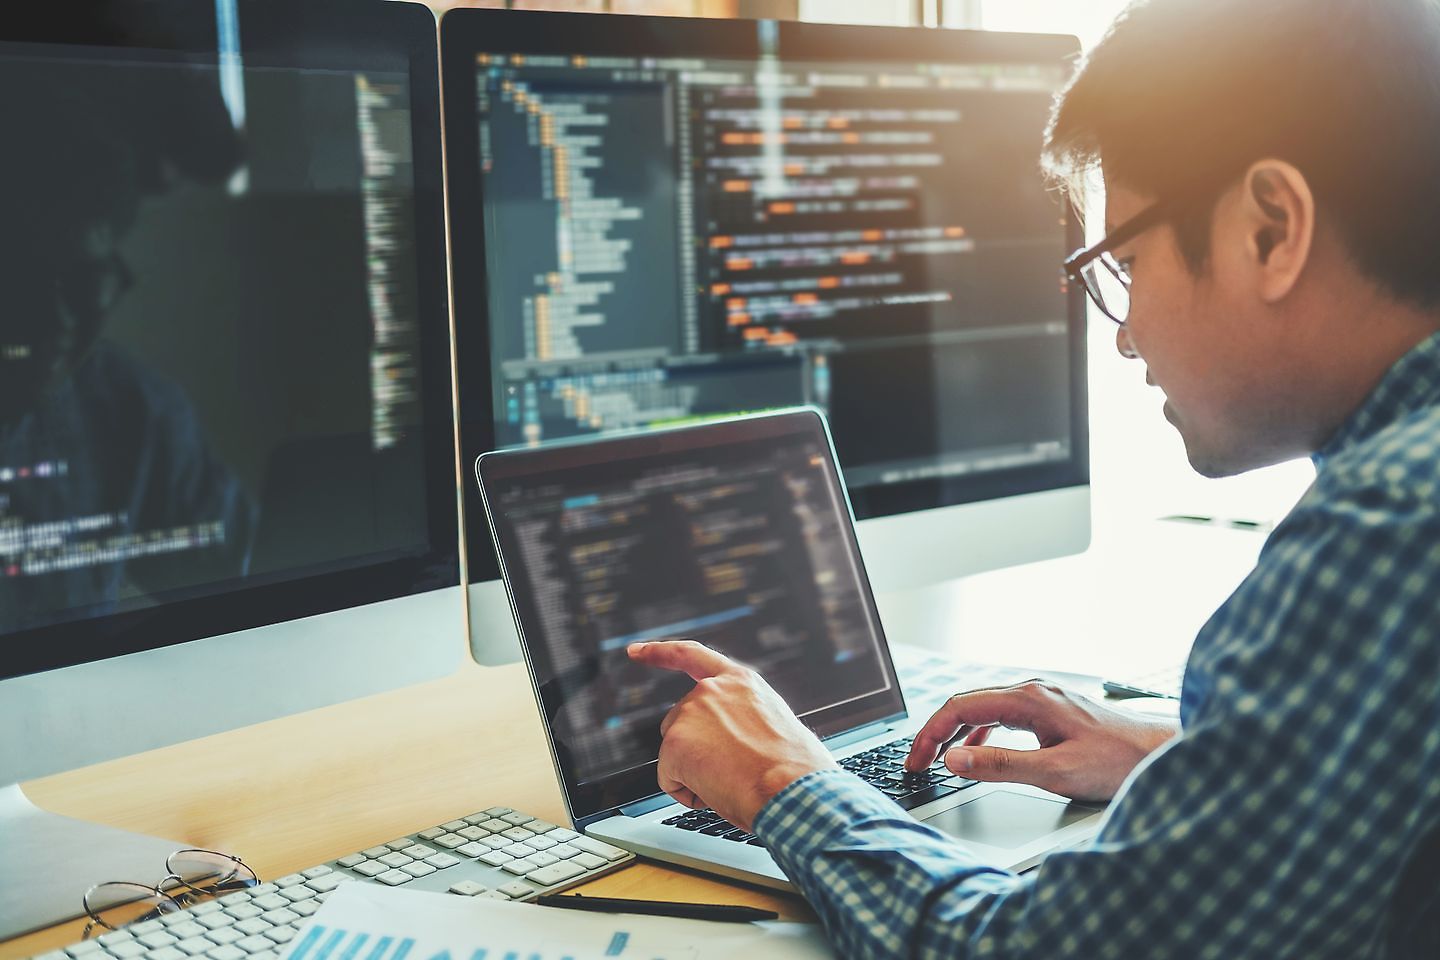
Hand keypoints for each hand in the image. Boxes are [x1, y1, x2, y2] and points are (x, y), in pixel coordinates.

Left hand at [628, 639, 837, 831]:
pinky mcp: (675, 744)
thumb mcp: (774, 725)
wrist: (792, 788)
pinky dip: (687, 793)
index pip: (691, 656)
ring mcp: (690, 714)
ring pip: (674, 754)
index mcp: (740, 682)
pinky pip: (669, 779)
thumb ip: (743, 719)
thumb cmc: (793, 770)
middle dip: (694, 750)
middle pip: (679, 723)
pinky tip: (716, 792)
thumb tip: (731, 743)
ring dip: (694, 772)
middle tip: (733, 772)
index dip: (659, 653)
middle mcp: (711, 691)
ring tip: (733, 781)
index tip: (635, 651)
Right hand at [905, 681, 1178, 802]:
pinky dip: (979, 734)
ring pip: (982, 710)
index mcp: (1027, 699)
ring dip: (956, 734)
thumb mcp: (1054, 771)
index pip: (960, 708)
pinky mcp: (1049, 711)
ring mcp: (1041, 699)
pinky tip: (978, 754)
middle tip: (918, 764)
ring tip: (939, 761)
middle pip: (966, 705)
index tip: (916, 760)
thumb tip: (954, 760)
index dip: (930, 734)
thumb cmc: (1116, 762)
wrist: (1159, 755)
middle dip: (936, 734)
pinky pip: (1001, 716)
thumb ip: (1000, 766)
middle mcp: (1031, 691)